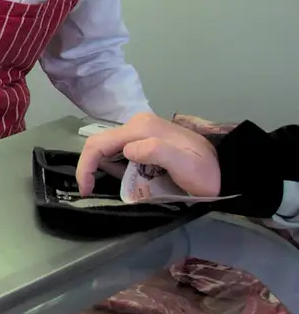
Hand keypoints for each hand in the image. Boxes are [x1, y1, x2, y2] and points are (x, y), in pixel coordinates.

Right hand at [77, 113, 220, 197]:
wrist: (227, 170)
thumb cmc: (206, 173)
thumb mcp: (184, 166)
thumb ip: (156, 152)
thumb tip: (128, 150)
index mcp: (141, 128)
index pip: (99, 143)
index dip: (86, 166)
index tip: (87, 190)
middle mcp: (138, 123)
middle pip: (100, 143)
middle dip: (92, 167)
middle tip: (95, 190)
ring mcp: (143, 129)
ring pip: (109, 147)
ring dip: (105, 167)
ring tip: (120, 184)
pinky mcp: (146, 138)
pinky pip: (120, 150)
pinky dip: (116, 165)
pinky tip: (129, 176)